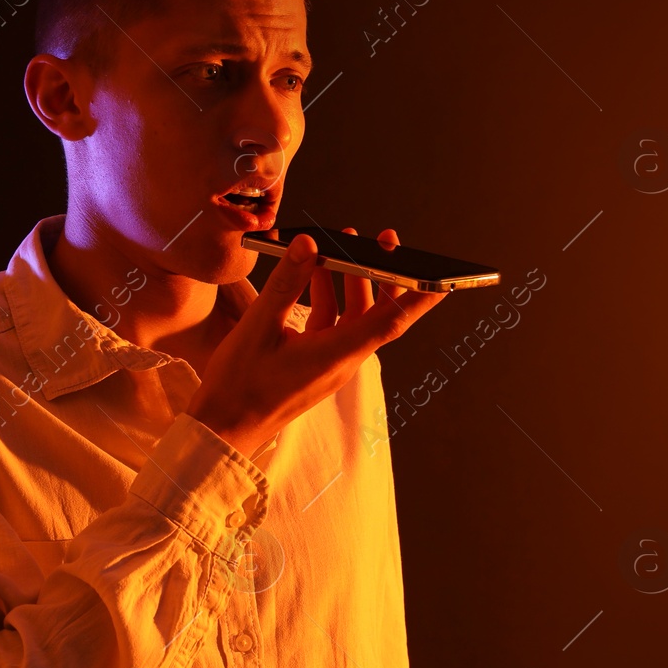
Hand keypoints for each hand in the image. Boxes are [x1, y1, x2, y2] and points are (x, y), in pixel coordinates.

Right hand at [184, 228, 445, 457]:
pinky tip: (313, 272)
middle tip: (384, 239)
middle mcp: (342, 359)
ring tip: (340, 244)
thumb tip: (309, 244)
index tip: (444, 278)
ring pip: (353, 316)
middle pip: (377, 313)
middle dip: (383, 274)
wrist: (223, 428)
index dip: (420, 297)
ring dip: (350, 281)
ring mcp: (330, 362)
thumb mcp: (259, 327)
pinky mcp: (315, 362)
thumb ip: (286, 283)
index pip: (390, 321)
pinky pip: (332, 324)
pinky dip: (327, 297)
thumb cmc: (240, 387)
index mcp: (336, 354)